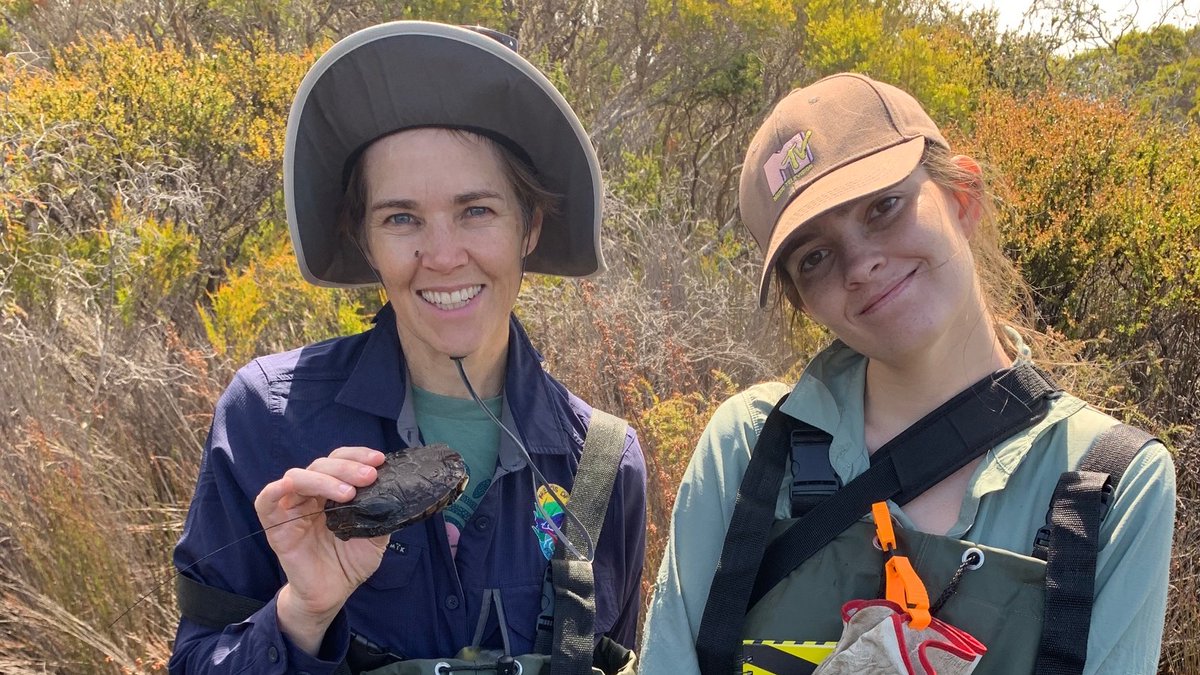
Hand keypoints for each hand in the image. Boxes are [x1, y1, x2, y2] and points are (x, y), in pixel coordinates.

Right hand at [254, 446, 387, 653]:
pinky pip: (266, 501)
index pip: (340, 461)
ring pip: (298, 477)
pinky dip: (276, 489)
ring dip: (324, 480)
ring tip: (348, 493)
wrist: (333, 593)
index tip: (379, 460)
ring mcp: (292, 507)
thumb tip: (394, 490)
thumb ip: (381, 512)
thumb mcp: (376, 535)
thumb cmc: (350, 562)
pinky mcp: (275, 525)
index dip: (358, 456)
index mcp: (333, 491)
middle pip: (322, 465)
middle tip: (369, 476)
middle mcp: (312, 494)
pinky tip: (290, 485)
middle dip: (347, 468)